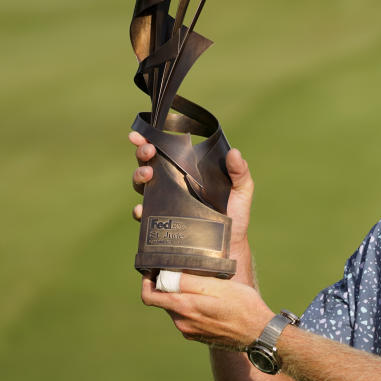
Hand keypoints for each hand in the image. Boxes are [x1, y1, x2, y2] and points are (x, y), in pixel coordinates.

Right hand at [128, 131, 253, 245]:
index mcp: (187, 171)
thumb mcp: (241, 190)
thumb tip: (235, 152)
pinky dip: (139, 210)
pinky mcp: (163, 223)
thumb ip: (240, 171)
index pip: (165, 152)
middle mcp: (172, 185)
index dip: (150, 141)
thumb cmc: (235, 214)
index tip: (140, 135)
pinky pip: (145, 216)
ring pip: (142, 186)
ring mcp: (165, 203)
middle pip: (149, 164)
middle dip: (143, 154)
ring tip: (148, 174)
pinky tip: (142, 209)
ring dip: (139, 176)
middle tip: (148, 152)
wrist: (231, 245)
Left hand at [141, 273, 274, 347]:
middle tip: (185, 271)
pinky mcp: (199, 336)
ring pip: (177, 309)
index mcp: (184, 308)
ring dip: (184, 296)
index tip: (154, 270)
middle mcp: (183, 323)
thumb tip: (166, 276)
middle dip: (169, 286)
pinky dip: (193, 307)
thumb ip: (190, 282)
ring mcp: (190, 332)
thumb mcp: (219, 286)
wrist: (260, 334)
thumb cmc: (243, 306)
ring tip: (204, 286)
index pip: (150, 297)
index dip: (147, 281)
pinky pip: (188, 318)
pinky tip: (211, 302)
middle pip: (164, 301)